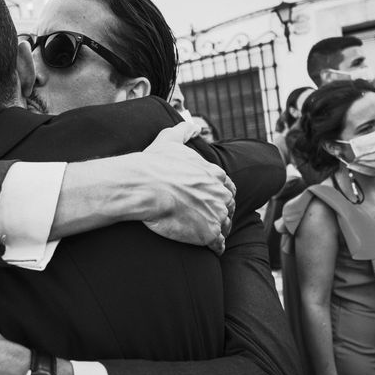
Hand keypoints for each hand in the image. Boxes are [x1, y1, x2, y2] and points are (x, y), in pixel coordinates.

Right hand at [138, 122, 235, 253]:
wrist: (145, 186)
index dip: (221, 194)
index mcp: (215, 174)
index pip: (228, 187)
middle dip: (222, 212)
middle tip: (211, 218)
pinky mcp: (208, 234)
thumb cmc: (154, 163)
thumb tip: (193, 126)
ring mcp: (216, 214)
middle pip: (229, 207)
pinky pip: (219, 244)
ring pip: (225, 226)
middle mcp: (220, 194)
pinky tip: (210, 248)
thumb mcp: (169, 139)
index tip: (214, 198)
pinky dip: (216, 247)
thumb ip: (184, 130)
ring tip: (210, 235)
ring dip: (220, 230)